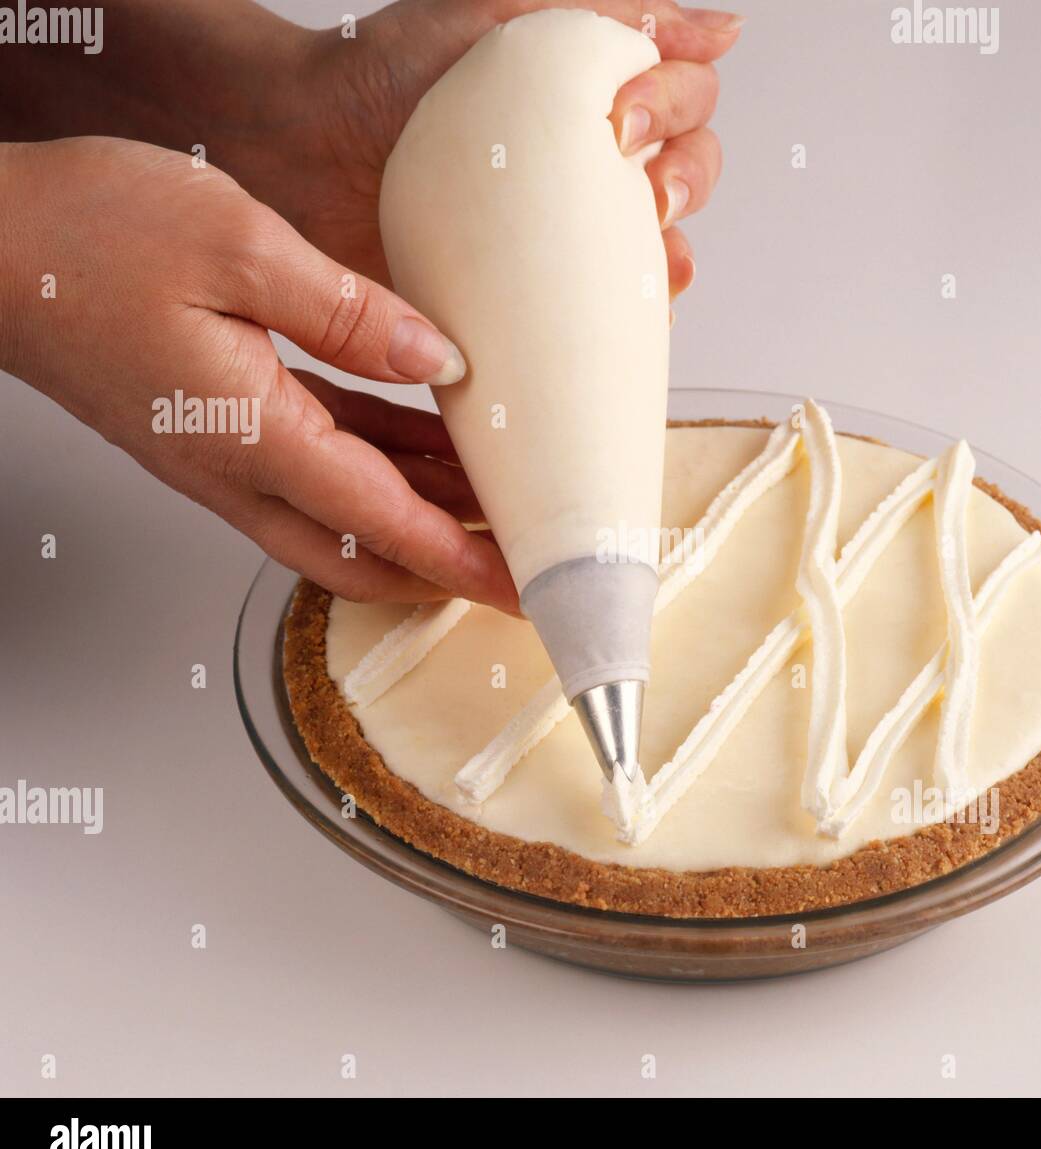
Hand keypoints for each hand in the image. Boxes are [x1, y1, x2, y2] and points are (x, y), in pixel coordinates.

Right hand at [0, 138, 519, 609]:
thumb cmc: (87, 236)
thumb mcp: (238, 245)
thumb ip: (350, 314)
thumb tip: (438, 361)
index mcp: (253, 436)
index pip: (385, 527)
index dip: (464, 564)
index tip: (526, 592)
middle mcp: (239, 470)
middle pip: (366, 557)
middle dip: (449, 570)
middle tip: (520, 567)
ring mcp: (225, 457)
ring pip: (346, 519)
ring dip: (422, 521)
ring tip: (498, 505)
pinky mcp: (217, 429)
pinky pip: (318, 470)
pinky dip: (381, 472)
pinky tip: (428, 450)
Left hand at [294, 1, 740, 293]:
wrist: (300, 148)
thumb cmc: (384, 72)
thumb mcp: (499, 13)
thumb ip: (610, 11)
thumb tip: (726, 30)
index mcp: (590, 91)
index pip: (685, 98)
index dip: (679, 107)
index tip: (624, 119)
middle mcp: (587, 160)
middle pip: (687, 172)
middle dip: (688, 179)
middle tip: (644, 193)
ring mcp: (562, 231)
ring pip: (658, 245)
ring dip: (673, 254)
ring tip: (656, 260)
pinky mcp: (530, 292)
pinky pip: (602, 312)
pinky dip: (630, 317)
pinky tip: (633, 314)